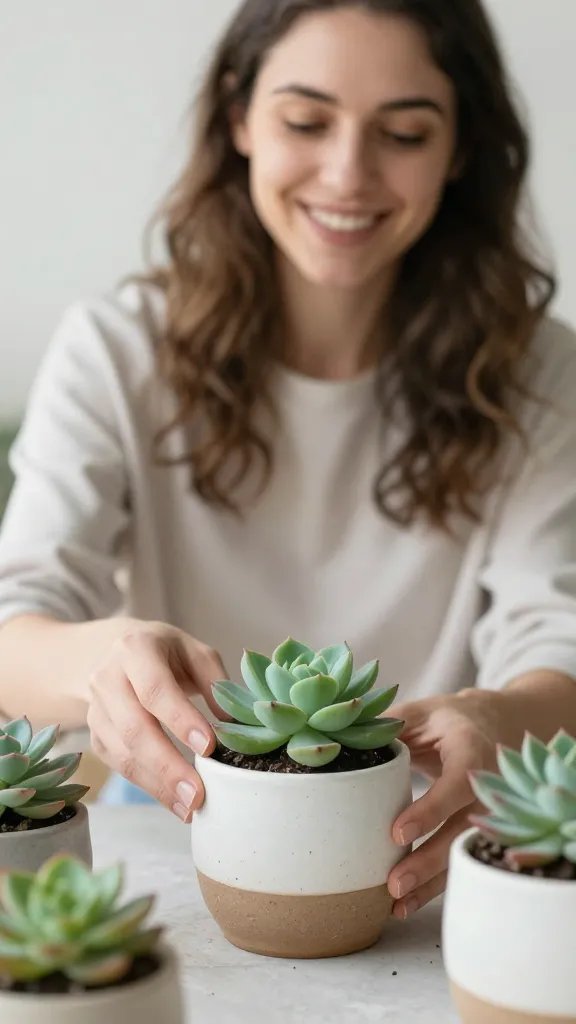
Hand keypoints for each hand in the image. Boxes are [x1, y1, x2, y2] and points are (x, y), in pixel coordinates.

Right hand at [87, 620, 229, 820]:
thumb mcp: (194, 652)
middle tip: (198, 794)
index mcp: (136, 649)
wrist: (116, 652)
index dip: (180, 719)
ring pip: (123, 753)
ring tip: (190, 808)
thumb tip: (234, 726)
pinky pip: (119, 765)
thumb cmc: (166, 654)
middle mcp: (107, 678)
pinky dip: (148, 786)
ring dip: (157, 784)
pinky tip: (174, 802)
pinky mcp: (95, 735)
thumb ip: (215, 683)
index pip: (155, 688)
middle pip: (134, 727)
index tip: (209, 748)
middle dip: (167, 765)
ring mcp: (96, 709)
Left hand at [386, 688, 500, 918]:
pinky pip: (458, 861)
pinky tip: (408, 903)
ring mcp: (488, 813)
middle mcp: (488, 786)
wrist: (489, 727)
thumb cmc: (444, 721)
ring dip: (431, 882)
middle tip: (394, 883)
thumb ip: (387, 725)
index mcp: (471, 749)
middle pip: (462, 830)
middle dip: (429, 860)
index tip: (397, 832)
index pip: (457, 783)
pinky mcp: (479, 832)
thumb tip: (339, 736)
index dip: (431, 810)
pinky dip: (434, 886)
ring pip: (462, 853)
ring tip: (396, 902)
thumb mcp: (419, 712)